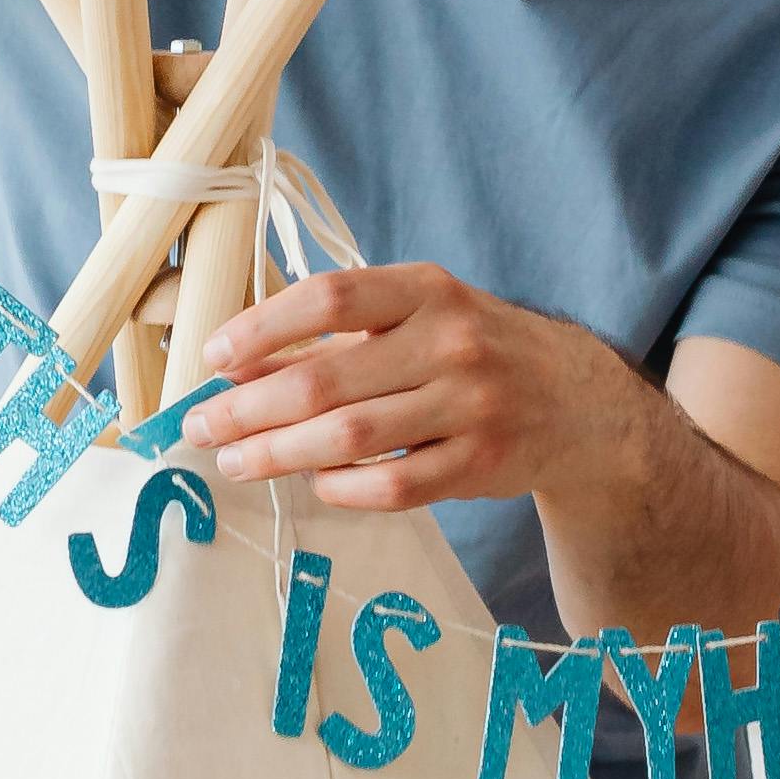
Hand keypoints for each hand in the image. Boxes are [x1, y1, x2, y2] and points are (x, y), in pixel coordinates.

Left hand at [194, 262, 604, 509]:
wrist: (577, 401)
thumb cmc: (473, 350)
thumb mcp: (415, 319)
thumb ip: (334, 340)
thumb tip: (235, 366)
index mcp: (427, 291)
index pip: (329, 299)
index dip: (262, 328)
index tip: (212, 356)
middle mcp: (452, 342)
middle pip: (326, 380)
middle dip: (249, 409)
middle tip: (202, 428)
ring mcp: (471, 406)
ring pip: (351, 439)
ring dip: (279, 454)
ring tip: (236, 463)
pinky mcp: (482, 464)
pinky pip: (393, 486)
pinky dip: (342, 487)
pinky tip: (314, 482)